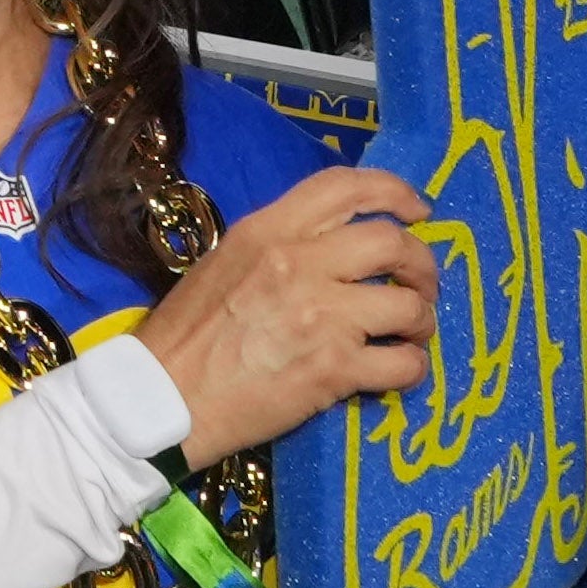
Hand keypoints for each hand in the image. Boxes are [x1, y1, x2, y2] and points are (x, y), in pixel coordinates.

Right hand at [137, 161, 438, 462]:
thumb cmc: (186, 335)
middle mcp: (299, 264)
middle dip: (422, 262)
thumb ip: (278, 245)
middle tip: (421, 283)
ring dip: (421, 319)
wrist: (164, 400)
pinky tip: (399, 370)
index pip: (345, 187)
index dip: (394, 192)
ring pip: (408, 305)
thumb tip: (335, 245)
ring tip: (411, 332)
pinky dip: (412, 367)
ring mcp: (321, 318)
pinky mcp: (333, 371)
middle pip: (392, 243)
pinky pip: (403, 363)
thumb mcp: (224, 263)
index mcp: (268, 231)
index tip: (418, 210)